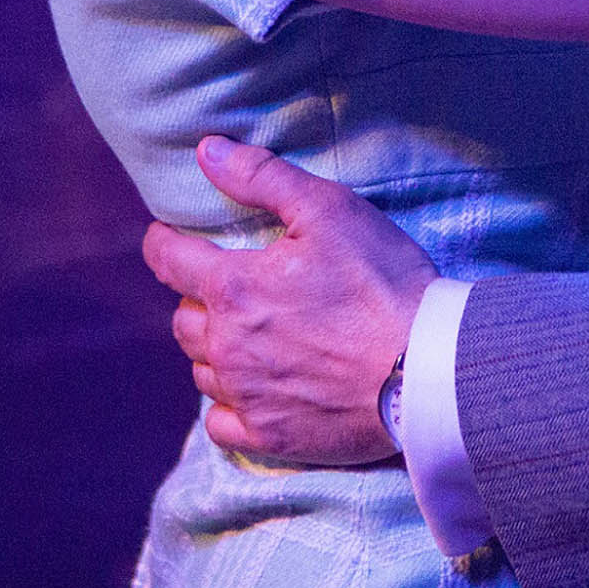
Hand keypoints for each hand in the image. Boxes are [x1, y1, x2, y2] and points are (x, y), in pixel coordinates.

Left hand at [140, 136, 439, 465]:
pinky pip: (220, 424)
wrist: (426, 369)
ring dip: (212, 349)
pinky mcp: (270, 436)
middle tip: (224, 288)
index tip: (164, 238)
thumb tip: (207, 151)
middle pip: (183, 319)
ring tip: (242, 336)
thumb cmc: (382, 282)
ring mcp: (246, 396)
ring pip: (201, 370)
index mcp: (234, 287)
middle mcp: (227, 346)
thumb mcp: (330, 210)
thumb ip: (262, 177)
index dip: (162, 244)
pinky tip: (248, 392)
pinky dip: (226, 406)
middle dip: (196, 298)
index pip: (169, 260)